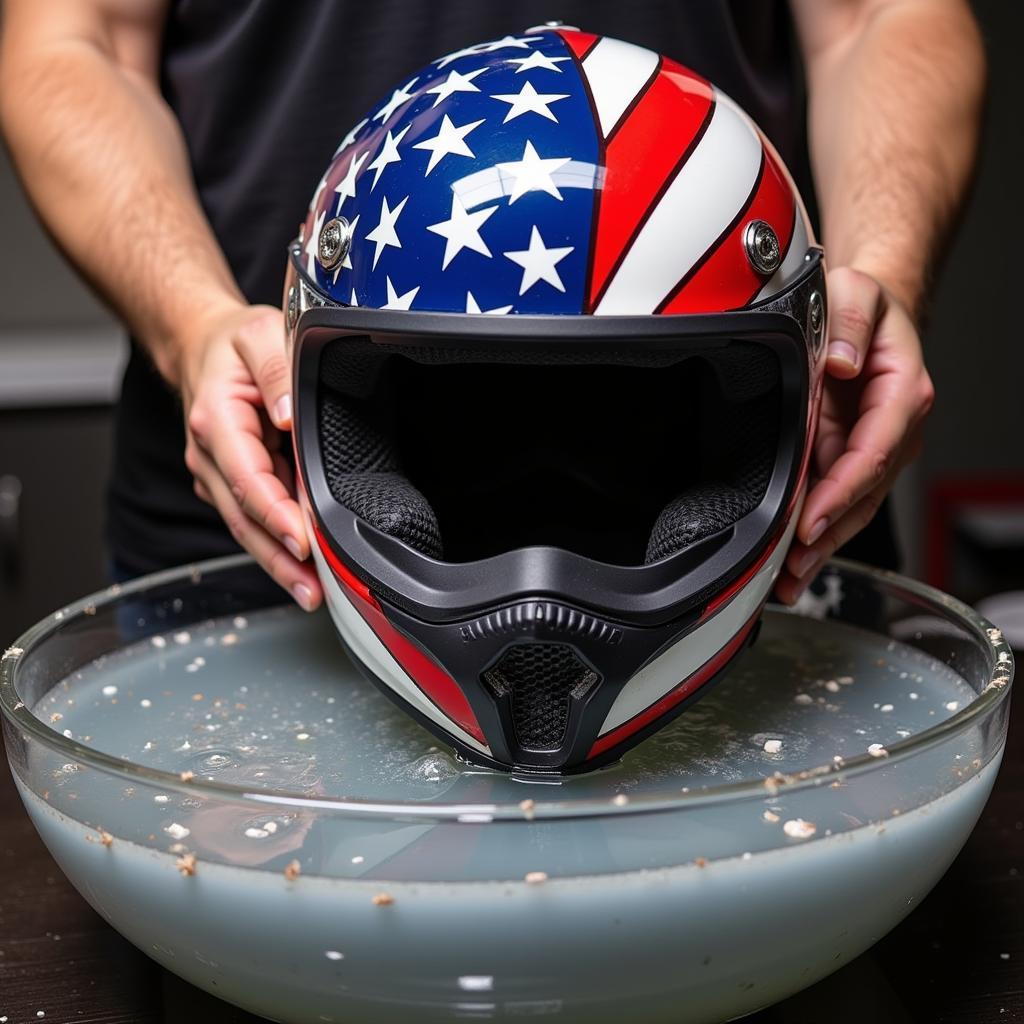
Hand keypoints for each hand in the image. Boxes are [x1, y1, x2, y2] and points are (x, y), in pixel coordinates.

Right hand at [181, 304, 322, 610]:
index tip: (302, 539)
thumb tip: (287, 413)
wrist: (202, 346)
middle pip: (243, 518)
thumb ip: (277, 368)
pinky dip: (276, 545)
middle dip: (277, 558)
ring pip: (245, 528)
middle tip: (312, 590)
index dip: (275, 514)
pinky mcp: (230, 484)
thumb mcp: (261, 333)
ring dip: (277, 562)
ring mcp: (217, 475)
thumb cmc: (234, 343)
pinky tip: (303, 569)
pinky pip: (252, 520)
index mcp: (216, 421)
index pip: (246, 479)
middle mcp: (209, 456)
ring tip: (311, 593)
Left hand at [775, 267, 933, 603]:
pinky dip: (815, 532)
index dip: (842, 490)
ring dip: (821, 545)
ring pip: (850, 506)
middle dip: (829, 535)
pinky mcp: (848, 458)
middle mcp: (892, 430)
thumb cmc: (865, 305)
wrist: (870, 314)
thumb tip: (841, 363)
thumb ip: (847, 322)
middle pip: (862, 493)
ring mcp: (872, 449)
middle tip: (793, 568)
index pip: (872, 453)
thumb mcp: (854, 292)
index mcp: (900, 394)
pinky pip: (835, 500)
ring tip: (789, 578)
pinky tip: (792, 561)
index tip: (813, 519)